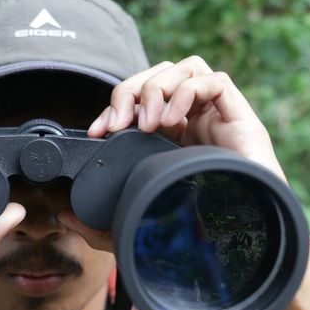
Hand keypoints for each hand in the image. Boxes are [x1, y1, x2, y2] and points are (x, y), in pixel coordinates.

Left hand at [80, 60, 309, 309]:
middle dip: (130, 93)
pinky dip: (188, 92)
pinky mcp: (240, 115)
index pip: (137, 102)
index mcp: (167, 139)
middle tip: (119, 124)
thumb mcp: (137, 228)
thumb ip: (101, 225)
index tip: (97, 132)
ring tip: (151, 125)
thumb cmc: (199, 235)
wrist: (246, 242)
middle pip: (156, 76)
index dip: (114, 108)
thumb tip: (63, 215)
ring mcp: (214, 116)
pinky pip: (214, 79)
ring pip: (182, 67)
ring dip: (157, 89)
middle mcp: (190, 121)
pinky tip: (176, 123)